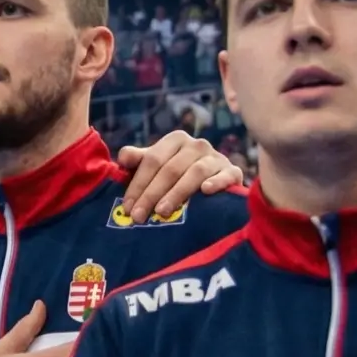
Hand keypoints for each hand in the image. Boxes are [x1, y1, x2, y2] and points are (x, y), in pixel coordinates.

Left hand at [116, 130, 244, 219]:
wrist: (215, 182)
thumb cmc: (178, 175)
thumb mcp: (157, 166)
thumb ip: (138, 160)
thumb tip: (123, 158)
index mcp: (175, 140)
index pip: (152, 160)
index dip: (137, 184)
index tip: (127, 207)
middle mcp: (196, 145)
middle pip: (170, 169)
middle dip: (151, 194)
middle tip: (139, 216)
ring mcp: (216, 157)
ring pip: (194, 172)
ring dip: (177, 193)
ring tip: (162, 211)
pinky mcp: (234, 171)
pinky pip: (226, 175)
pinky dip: (217, 182)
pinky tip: (206, 191)